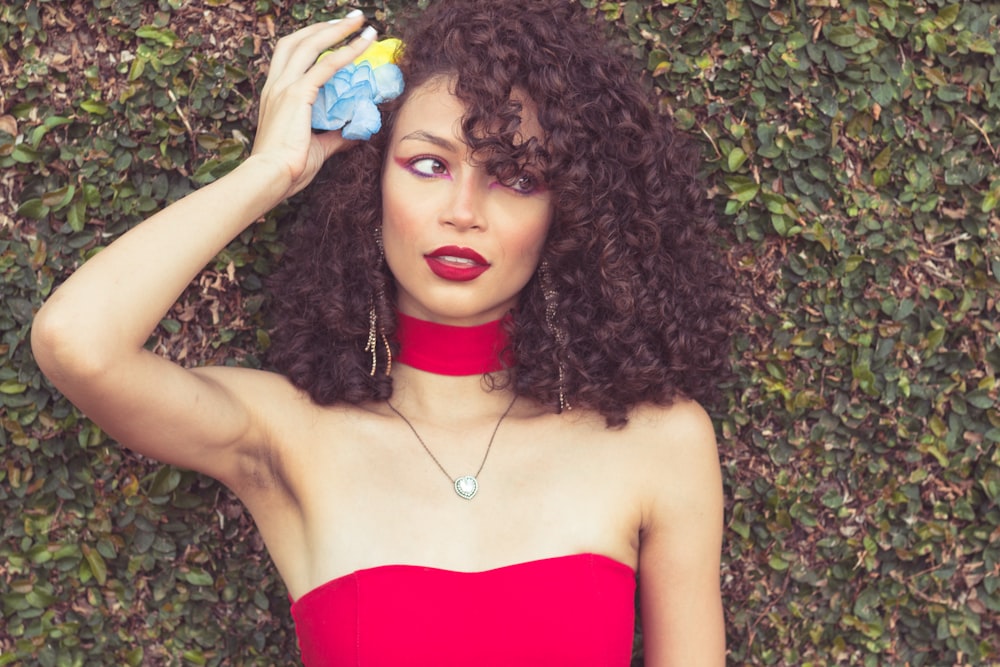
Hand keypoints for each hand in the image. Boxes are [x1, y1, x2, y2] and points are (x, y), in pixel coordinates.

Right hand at [252, 14, 377, 196]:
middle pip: (299, 41)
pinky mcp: (297, 94)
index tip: (334, 33)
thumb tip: (356, 134)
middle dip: (325, 27)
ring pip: (311, 45)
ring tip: (360, 22)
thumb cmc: (289, 169)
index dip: (313, 40)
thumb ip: (336, 138)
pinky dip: (346, 52)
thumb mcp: (317, 148)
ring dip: (337, 30)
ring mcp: (284, 87)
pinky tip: (363, 45)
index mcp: (275, 94)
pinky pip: (326, 66)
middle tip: (351, 19)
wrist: (270, 178)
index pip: (291, 56)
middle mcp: (276, 85)